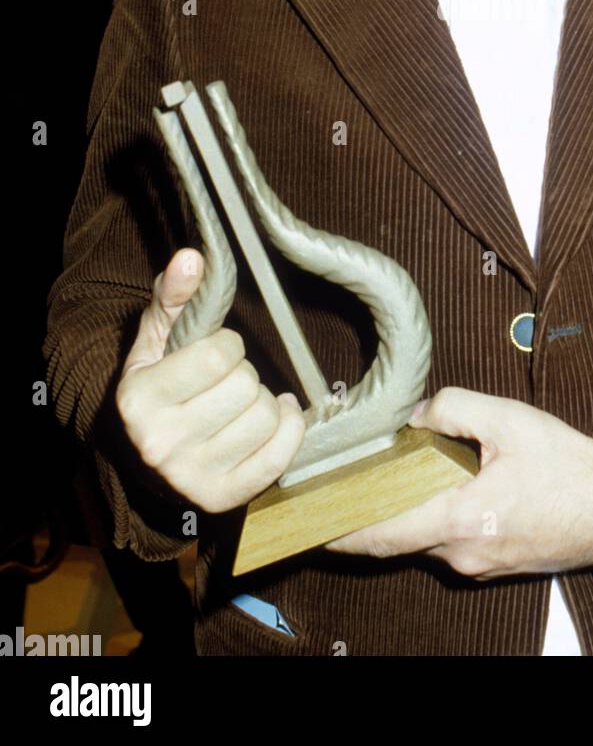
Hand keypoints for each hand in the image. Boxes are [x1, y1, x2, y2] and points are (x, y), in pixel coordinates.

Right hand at [115, 247, 306, 512]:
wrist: (147, 458)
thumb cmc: (160, 388)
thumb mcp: (156, 341)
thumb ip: (175, 297)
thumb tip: (192, 258)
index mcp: (139, 400)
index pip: (218, 354)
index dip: (227, 345)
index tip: (217, 353)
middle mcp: (161, 444)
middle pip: (247, 385)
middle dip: (245, 374)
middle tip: (226, 383)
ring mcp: (191, 477)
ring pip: (266, 416)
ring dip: (264, 402)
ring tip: (242, 404)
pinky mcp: (223, 498)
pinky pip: (281, 455)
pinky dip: (289, 429)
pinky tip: (275, 418)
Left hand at [324, 387, 592, 578]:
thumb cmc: (568, 466)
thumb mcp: (508, 419)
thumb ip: (453, 409)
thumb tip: (416, 418)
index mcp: (460, 519)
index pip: (381, 534)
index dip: (340, 529)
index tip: (310, 520)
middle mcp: (462, 553)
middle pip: (398, 536)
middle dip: (374, 509)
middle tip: (350, 480)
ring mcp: (479, 565)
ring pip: (425, 536)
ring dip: (412, 508)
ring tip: (408, 469)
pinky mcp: (494, 563)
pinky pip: (451, 540)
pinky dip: (438, 515)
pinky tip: (450, 483)